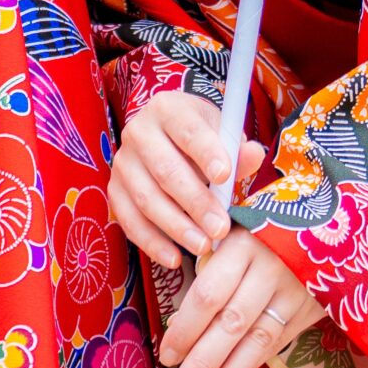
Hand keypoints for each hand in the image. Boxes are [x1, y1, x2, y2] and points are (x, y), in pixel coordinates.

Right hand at [110, 92, 263, 269]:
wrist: (169, 140)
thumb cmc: (202, 141)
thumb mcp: (222, 135)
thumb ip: (238, 149)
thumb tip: (252, 155)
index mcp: (168, 109)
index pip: (187, 130)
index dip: (206, 152)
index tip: (226, 176)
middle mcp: (138, 132)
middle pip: (165, 169)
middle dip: (195, 202)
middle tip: (220, 228)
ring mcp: (123, 162)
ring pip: (146, 197)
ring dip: (176, 226)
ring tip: (204, 246)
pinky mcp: (115, 190)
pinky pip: (128, 219)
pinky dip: (151, 241)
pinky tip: (174, 257)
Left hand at [158, 227, 323, 367]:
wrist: (329, 224)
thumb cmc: (261, 231)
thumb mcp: (232, 235)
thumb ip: (211, 271)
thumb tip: (181, 320)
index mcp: (241, 245)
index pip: (208, 294)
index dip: (186, 329)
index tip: (167, 356)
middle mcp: (270, 270)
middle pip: (232, 324)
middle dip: (203, 363)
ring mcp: (294, 292)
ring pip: (257, 341)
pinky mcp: (310, 310)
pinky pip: (276, 344)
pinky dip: (251, 366)